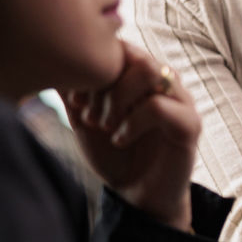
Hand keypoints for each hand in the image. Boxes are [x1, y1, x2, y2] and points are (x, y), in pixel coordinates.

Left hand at [63, 43, 199, 230]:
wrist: (137, 196)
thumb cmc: (112, 154)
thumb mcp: (84, 119)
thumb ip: (73, 90)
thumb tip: (50, 61)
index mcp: (140, 74)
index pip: (117, 46)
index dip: (91, 69)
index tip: (74, 101)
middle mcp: (163, 80)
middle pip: (133, 52)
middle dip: (103, 83)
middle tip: (90, 117)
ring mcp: (180, 100)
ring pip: (149, 70)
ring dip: (118, 98)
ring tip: (105, 126)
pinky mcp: (190, 125)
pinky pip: (159, 106)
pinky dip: (132, 123)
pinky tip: (119, 140)